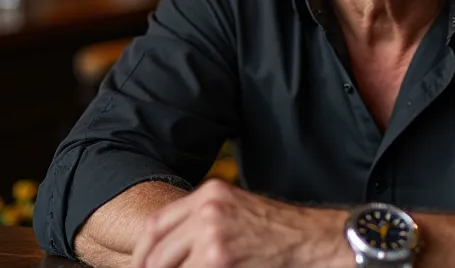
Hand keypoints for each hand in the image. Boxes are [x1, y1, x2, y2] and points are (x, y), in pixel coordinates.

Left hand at [130, 179, 348, 267]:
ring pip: (167, 266)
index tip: (140, 267)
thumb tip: (168, 252)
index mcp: (210, 194)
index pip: (156, 224)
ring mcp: (212, 235)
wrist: (315, 241)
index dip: (141, 252)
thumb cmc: (281, 232)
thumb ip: (203, 223)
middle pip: (155, 248)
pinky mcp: (219, 259)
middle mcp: (207, 210)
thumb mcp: (238, 212)